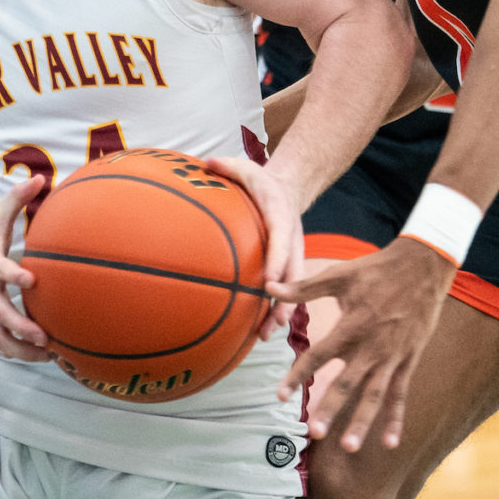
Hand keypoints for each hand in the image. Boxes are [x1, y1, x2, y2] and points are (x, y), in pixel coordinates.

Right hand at [0, 176, 49, 360]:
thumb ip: (16, 199)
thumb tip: (41, 178)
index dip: (13, 276)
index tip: (32, 281)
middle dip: (21, 327)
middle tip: (45, 337)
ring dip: (21, 351)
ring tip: (49, 356)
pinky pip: (1, 342)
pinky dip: (21, 353)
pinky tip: (45, 357)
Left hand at [205, 154, 302, 333]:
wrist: (287, 188)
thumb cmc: (260, 181)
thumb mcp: (245, 168)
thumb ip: (226, 167)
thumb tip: (205, 164)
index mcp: (281, 216)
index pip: (282, 239)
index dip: (278, 260)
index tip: (269, 280)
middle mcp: (290, 240)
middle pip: (293, 273)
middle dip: (284, 297)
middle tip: (272, 319)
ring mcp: (291, 256)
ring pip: (291, 288)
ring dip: (281, 312)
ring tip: (266, 335)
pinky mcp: (286, 266)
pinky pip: (284, 291)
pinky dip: (275, 310)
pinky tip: (260, 332)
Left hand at [272, 235, 451, 449]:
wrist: (423, 267)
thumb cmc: (376, 270)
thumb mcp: (339, 275)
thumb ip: (304, 287)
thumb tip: (269, 287)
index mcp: (351, 326)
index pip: (318, 356)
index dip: (297, 375)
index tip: (280, 396)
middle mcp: (371, 346)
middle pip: (346, 383)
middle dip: (330, 408)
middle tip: (314, 432)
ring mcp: (392, 356)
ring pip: (374, 396)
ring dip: (361, 422)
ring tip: (348, 447)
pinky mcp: (408, 360)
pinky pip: (400, 394)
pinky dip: (396, 419)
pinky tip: (390, 443)